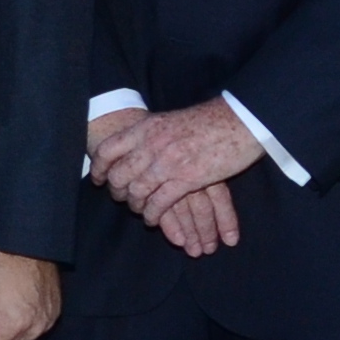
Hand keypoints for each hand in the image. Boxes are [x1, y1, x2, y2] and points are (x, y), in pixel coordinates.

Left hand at [95, 98, 261, 253]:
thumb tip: (138, 145)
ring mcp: (168, 163)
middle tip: (120, 197)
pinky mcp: (187, 179)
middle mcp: (151, 144)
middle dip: (117, 190)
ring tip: (140, 210)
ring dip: (136, 206)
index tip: (98, 178)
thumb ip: (153, 134)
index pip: (108, 149)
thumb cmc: (209, 120)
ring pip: (137, 192)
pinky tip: (153, 219)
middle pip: (119, 175)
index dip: (99, 167)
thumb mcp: (171, 120)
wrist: (240, 120)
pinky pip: (159, 204)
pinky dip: (153, 215)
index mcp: (146, 127)